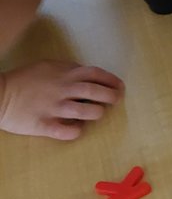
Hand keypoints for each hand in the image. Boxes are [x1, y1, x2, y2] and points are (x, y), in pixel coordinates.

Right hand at [0, 61, 123, 140]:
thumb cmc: (24, 79)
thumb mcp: (47, 66)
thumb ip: (68, 70)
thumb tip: (88, 75)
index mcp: (65, 74)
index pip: (96, 74)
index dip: (111, 80)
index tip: (119, 86)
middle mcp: (63, 89)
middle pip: (96, 92)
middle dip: (111, 96)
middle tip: (115, 101)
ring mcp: (55, 108)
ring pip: (86, 112)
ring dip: (96, 113)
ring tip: (97, 114)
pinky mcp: (45, 125)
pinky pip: (67, 131)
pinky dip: (77, 131)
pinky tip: (78, 129)